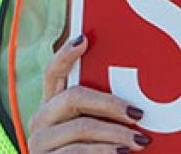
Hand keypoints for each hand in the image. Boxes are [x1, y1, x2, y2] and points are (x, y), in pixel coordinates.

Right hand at [27, 35, 150, 153]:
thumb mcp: (93, 135)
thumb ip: (103, 118)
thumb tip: (137, 107)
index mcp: (51, 108)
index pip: (53, 73)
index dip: (66, 54)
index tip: (85, 39)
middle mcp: (40, 121)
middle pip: (74, 97)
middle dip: (110, 103)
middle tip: (138, 113)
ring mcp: (40, 144)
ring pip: (80, 127)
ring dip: (115, 134)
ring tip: (140, 142)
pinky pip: (76, 152)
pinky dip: (103, 153)